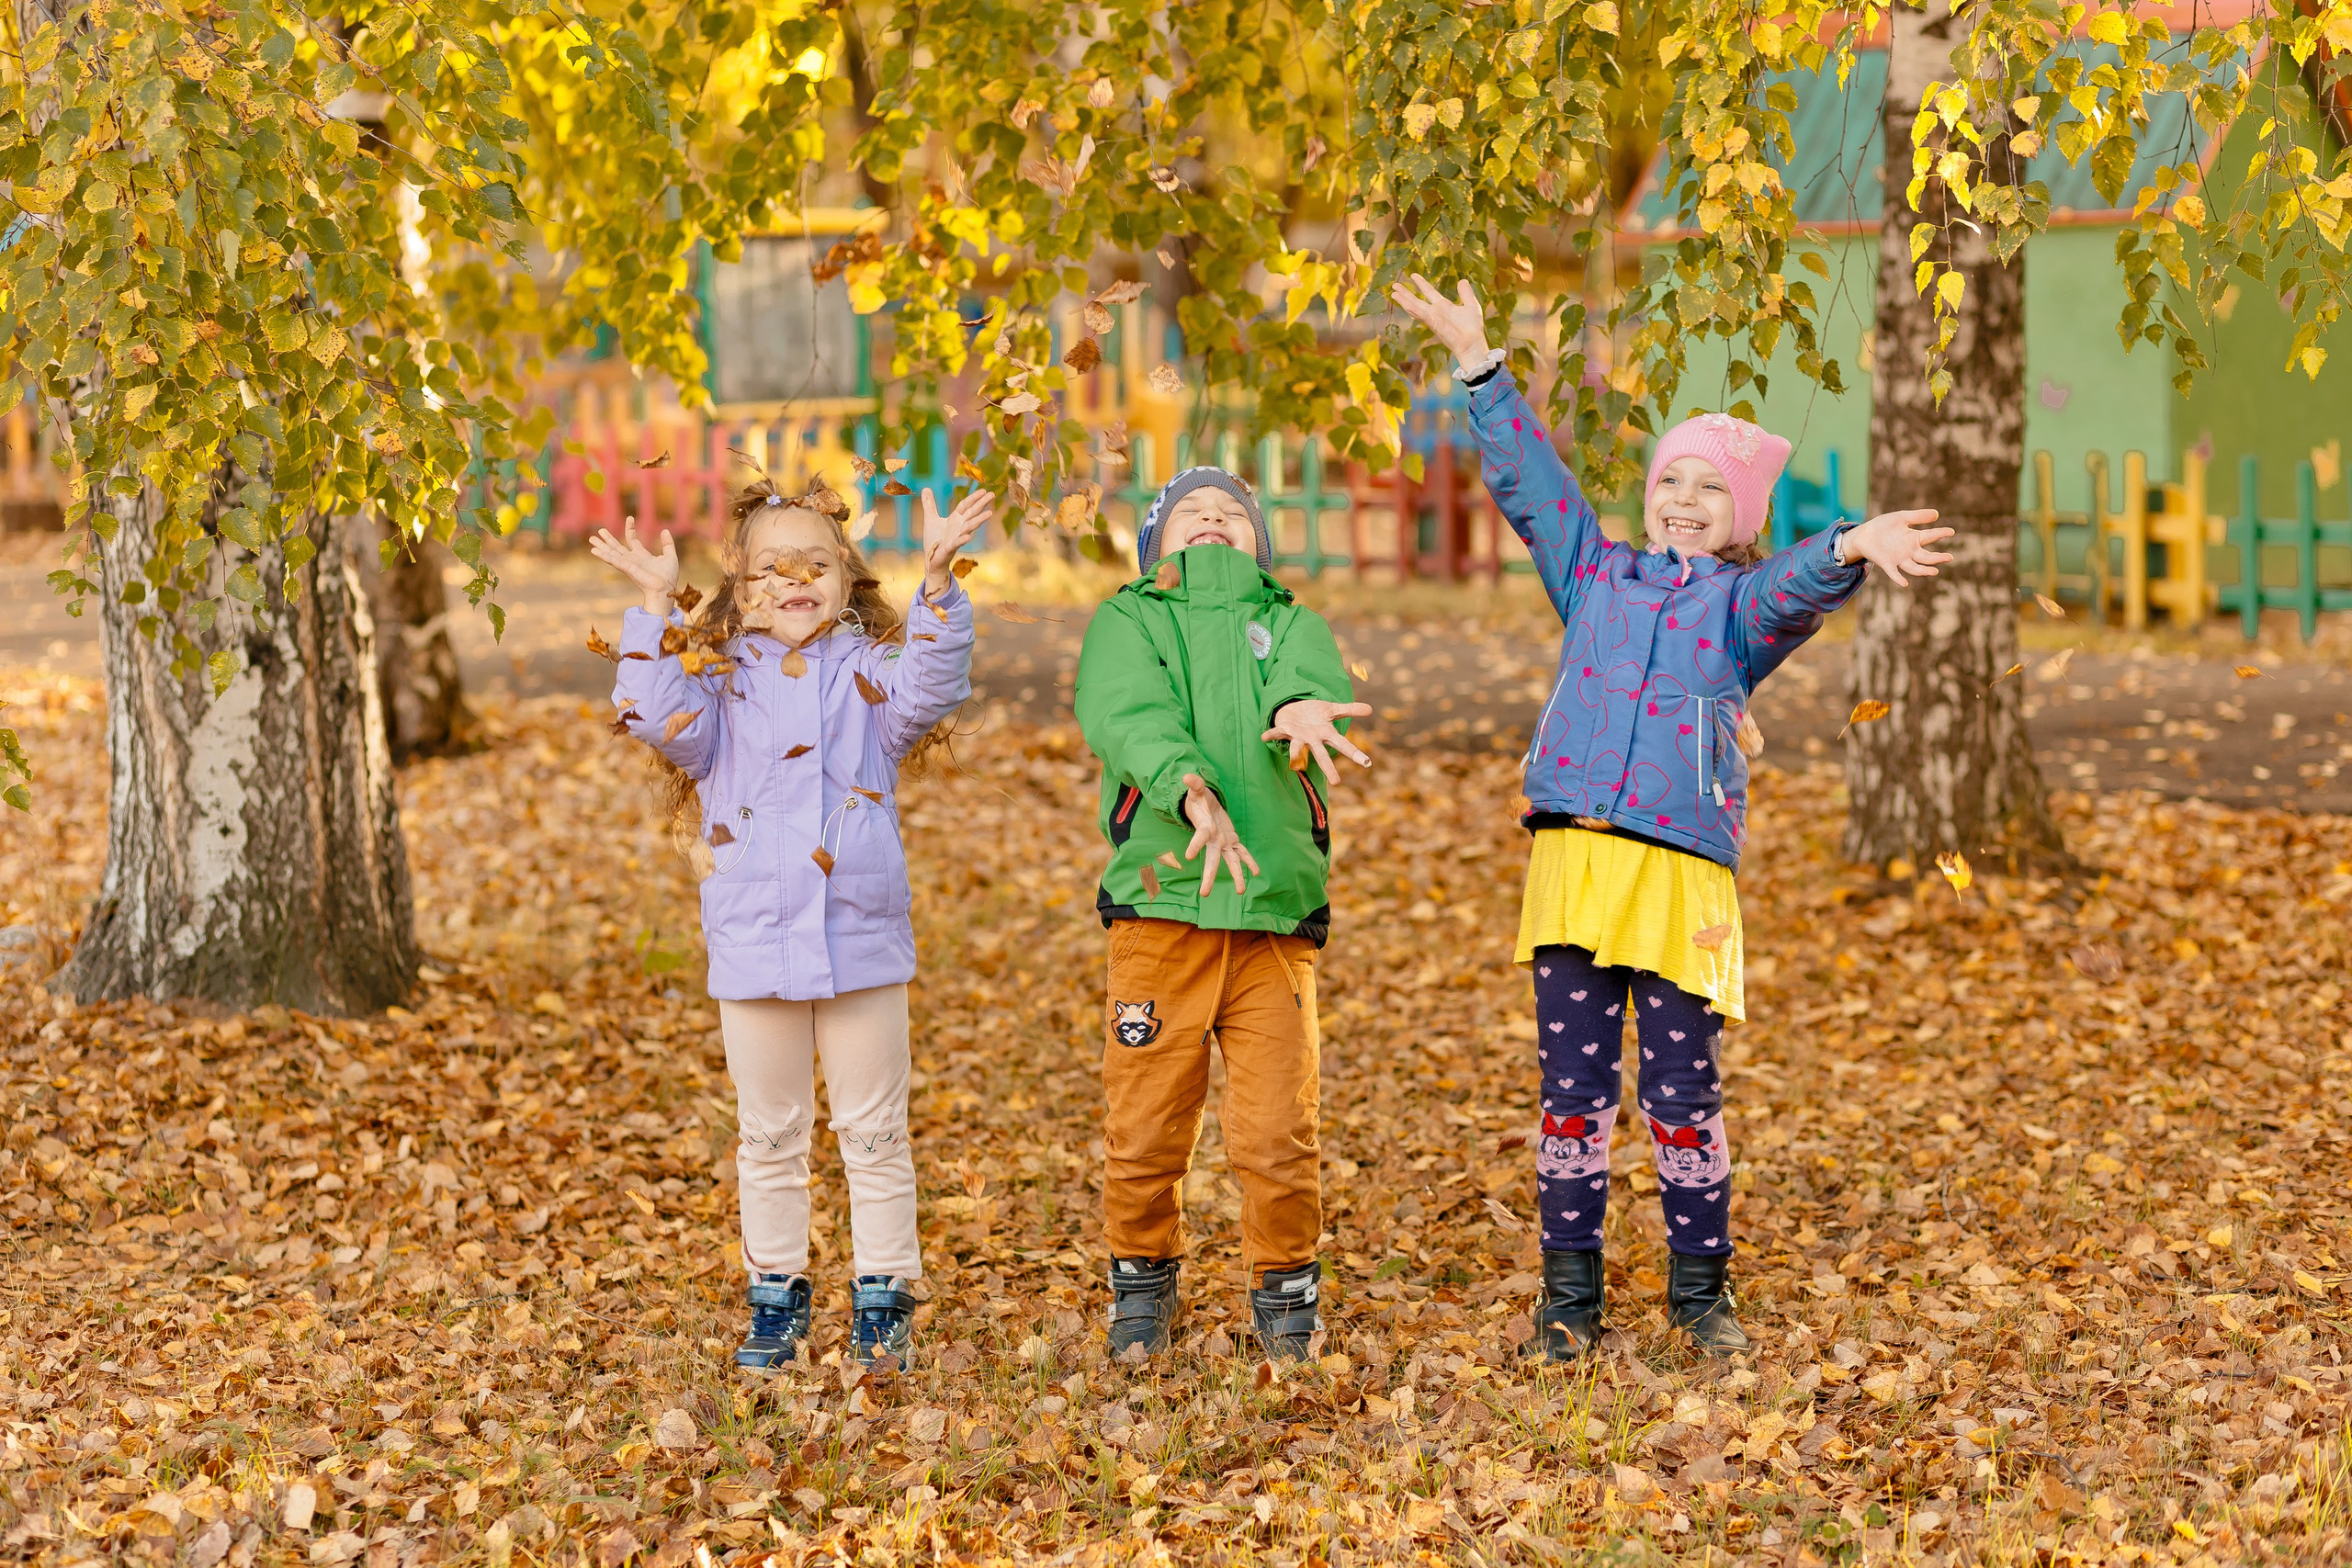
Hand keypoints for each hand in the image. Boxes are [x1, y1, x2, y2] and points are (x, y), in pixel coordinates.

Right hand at [589, 515, 680, 613]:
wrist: (665, 589)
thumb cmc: (668, 577)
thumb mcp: (670, 556)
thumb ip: (667, 543)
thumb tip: (664, 530)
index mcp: (642, 555)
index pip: (632, 539)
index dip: (630, 528)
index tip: (630, 518)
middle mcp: (632, 559)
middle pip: (617, 547)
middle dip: (608, 539)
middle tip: (600, 530)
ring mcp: (628, 564)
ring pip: (612, 552)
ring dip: (602, 546)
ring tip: (591, 539)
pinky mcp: (626, 568)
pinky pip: (613, 560)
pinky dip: (603, 555)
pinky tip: (594, 550)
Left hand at [922, 488, 995, 596]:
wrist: (931, 558)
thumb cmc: (934, 539)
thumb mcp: (930, 518)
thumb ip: (929, 504)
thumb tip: (926, 488)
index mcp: (955, 519)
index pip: (966, 505)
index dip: (973, 497)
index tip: (983, 490)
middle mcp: (959, 527)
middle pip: (972, 513)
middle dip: (981, 504)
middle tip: (993, 494)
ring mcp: (956, 537)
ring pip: (970, 527)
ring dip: (979, 520)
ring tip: (990, 513)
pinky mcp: (950, 547)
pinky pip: (957, 543)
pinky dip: (962, 540)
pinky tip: (968, 537)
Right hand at [1181, 773, 1259, 898]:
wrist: (1204, 808)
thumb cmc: (1198, 800)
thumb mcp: (1196, 790)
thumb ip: (1194, 784)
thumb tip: (1187, 776)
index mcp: (1204, 829)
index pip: (1199, 838)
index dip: (1194, 845)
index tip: (1188, 856)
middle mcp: (1214, 840)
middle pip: (1212, 860)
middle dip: (1209, 876)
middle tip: (1205, 893)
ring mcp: (1223, 842)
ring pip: (1230, 862)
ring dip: (1236, 875)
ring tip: (1241, 891)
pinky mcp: (1232, 841)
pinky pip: (1242, 853)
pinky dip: (1249, 861)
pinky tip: (1257, 872)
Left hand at [1261, 699, 1373, 783]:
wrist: (1294, 710)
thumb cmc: (1315, 714)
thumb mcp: (1333, 709)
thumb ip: (1350, 710)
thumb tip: (1371, 709)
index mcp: (1326, 734)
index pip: (1343, 745)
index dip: (1354, 753)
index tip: (1367, 763)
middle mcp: (1313, 739)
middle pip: (1322, 755)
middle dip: (1328, 767)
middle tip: (1336, 782)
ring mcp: (1298, 737)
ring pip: (1298, 748)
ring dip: (1296, 754)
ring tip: (1296, 765)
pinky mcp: (1285, 730)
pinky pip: (1277, 733)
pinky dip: (1272, 734)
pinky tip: (1264, 737)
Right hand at [1389, 274, 1492, 364]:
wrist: (1473, 342)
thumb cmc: (1472, 328)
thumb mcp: (1471, 305)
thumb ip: (1466, 293)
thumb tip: (1462, 280)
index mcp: (1443, 306)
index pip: (1429, 292)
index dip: (1421, 284)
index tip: (1413, 275)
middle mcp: (1435, 311)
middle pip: (1417, 300)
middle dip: (1406, 293)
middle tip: (1395, 285)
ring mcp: (1432, 318)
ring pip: (1414, 307)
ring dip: (1404, 300)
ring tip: (1393, 293)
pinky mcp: (1433, 323)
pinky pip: (1421, 315)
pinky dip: (1412, 309)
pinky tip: (1405, 304)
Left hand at [1837, 509, 1954, 587]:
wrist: (1864, 534)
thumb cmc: (1883, 526)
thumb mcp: (1901, 517)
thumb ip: (1918, 516)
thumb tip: (1936, 514)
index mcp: (1914, 538)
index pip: (1931, 536)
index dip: (1941, 534)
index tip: (1951, 532)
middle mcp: (1909, 551)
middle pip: (1926, 557)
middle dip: (1938, 558)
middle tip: (1949, 557)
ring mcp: (1899, 559)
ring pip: (1914, 568)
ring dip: (1924, 571)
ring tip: (1935, 571)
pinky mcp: (1886, 564)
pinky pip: (1893, 573)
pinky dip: (1898, 578)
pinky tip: (1904, 583)